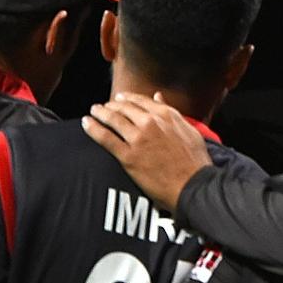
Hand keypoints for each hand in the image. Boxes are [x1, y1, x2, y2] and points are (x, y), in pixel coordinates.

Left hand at [82, 93, 211, 209]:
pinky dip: (93, 129)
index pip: (140, 100)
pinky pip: (105, 138)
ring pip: (113, 119)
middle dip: (111, 105)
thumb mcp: (189, 130)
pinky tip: (86, 124)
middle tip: (102, 107)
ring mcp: (138, 139)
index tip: (118, 98)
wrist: (193, 185)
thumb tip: (158, 97)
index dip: (126, 98)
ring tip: (93, 112)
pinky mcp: (128, 156)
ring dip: (100, 113)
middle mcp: (151, 122)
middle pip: (124, 108)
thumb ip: (172, 112)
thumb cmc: (195, 161)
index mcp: (167, 115)